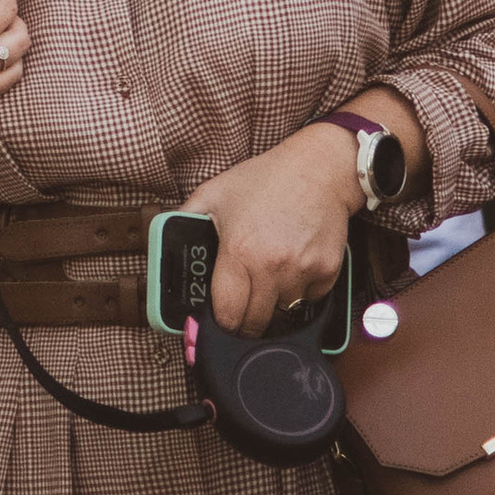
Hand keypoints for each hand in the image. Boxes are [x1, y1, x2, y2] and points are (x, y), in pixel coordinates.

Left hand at [185, 129, 358, 336]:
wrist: (318, 170)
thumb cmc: (265, 179)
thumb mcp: (215, 192)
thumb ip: (186, 218)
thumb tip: (166, 243)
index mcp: (239, 251)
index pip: (228, 314)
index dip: (221, 321)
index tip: (221, 318)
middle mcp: (272, 267)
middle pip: (256, 324)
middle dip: (245, 320)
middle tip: (243, 303)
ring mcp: (302, 272)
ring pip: (284, 313)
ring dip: (274, 303)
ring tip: (270, 271)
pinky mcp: (327, 274)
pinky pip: (310, 300)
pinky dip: (300, 292)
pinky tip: (294, 263)